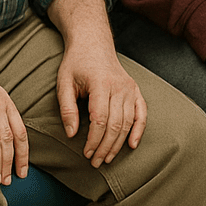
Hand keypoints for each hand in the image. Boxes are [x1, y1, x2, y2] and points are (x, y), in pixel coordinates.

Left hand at [56, 40, 145, 166]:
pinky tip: (132, 145)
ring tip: (106, 158)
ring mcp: (130, 89)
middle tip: (95, 162)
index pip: (99, 119)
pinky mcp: (135, 91)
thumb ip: (67, 108)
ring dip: (118, 143)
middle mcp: (119, 87)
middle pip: (115, 124)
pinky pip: (141, 114)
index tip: (86, 153)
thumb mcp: (64, 82)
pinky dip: (139, 130)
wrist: (92, 44)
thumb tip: (71, 134)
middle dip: (105, 146)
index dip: (94, 139)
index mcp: (100, 83)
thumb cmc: (75, 64)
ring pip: (128, 122)